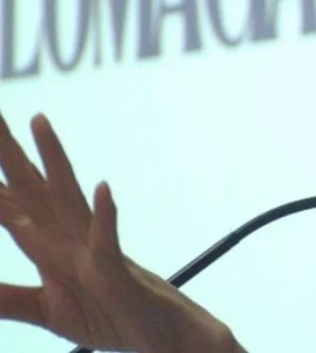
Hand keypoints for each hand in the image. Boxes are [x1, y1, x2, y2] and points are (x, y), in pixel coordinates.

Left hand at [0, 113, 241, 351]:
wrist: (163, 336)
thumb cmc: (111, 317)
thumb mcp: (49, 311)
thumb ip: (9, 298)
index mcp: (50, 246)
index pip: (13, 205)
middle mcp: (71, 237)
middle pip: (34, 188)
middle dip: (9, 152)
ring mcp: (94, 250)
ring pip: (69, 198)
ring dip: (54, 160)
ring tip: (40, 121)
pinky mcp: (117, 271)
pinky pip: (107, 241)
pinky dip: (104, 215)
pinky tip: (102, 189)